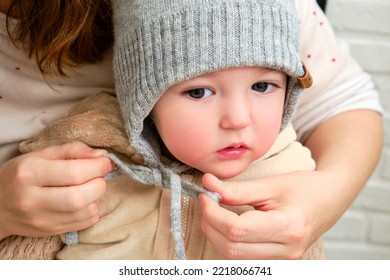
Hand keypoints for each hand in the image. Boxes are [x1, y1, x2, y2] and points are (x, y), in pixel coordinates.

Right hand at [0, 141, 113, 239]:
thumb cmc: (21, 174)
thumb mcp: (41, 155)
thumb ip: (73, 151)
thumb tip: (102, 155)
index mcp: (29, 173)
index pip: (74, 172)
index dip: (98, 167)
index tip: (107, 162)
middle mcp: (32, 200)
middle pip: (80, 196)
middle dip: (99, 184)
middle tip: (99, 176)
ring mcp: (41, 220)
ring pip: (85, 212)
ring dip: (97, 198)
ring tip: (89, 188)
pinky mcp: (50, 231)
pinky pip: (85, 223)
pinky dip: (92, 210)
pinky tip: (85, 201)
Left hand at [199, 172, 331, 259]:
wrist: (328, 200)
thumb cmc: (303, 188)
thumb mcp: (270, 184)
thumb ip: (237, 189)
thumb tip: (207, 184)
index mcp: (287, 227)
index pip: (236, 229)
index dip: (213, 213)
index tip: (205, 195)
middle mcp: (286, 251)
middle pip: (231, 248)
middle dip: (210, 224)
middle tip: (207, 202)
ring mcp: (283, 261)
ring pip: (233, 258)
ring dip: (216, 235)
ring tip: (215, 212)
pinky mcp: (278, 263)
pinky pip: (242, 260)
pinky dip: (228, 243)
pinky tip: (227, 226)